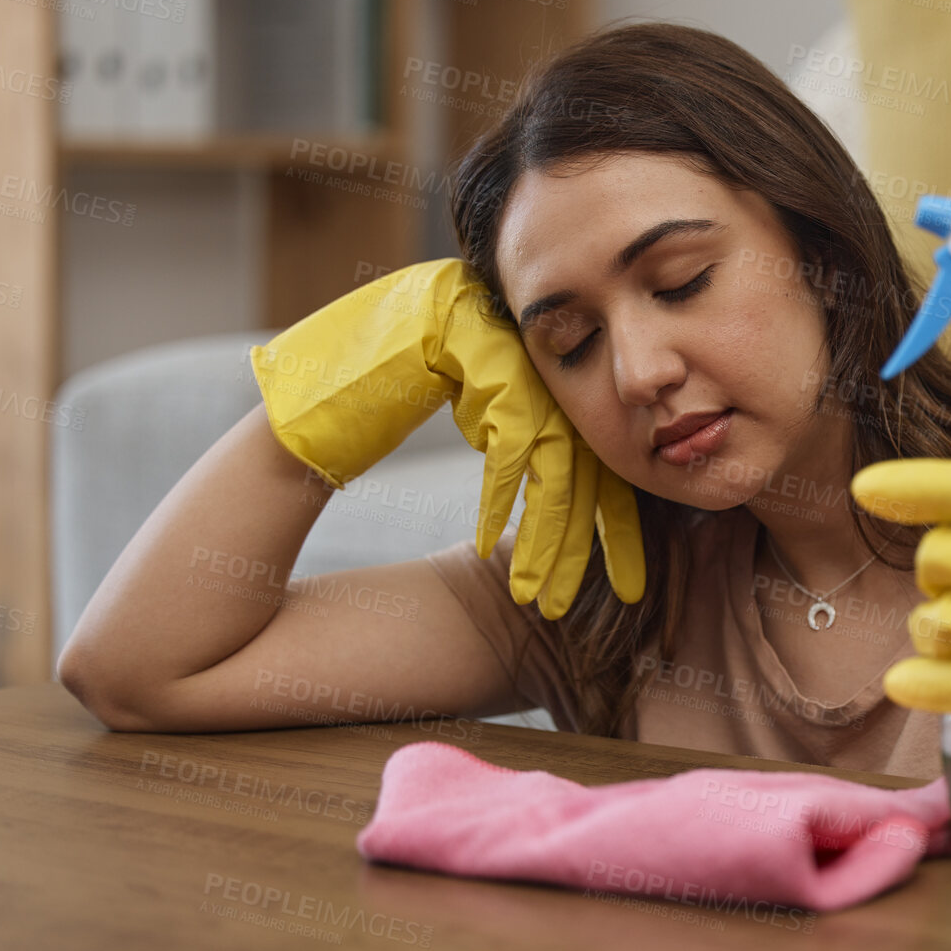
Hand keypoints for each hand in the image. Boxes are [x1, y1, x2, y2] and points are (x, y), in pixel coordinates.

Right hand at [250, 259, 644, 618]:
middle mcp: (538, 361)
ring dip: (549, 537)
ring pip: (555, 460)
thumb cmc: (382, 410)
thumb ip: (519, 439)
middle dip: (604, 536)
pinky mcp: (480, 355)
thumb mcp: (472, 421)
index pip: (597, 456)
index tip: (633, 585)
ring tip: (538, 597)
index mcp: (544, 378)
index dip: (619, 523)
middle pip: (590, 460)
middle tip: (628, 597)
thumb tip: (564, 494)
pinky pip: (510, 440)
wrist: (317, 369)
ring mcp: (512, 353)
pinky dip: (500, 497)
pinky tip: (491, 546)